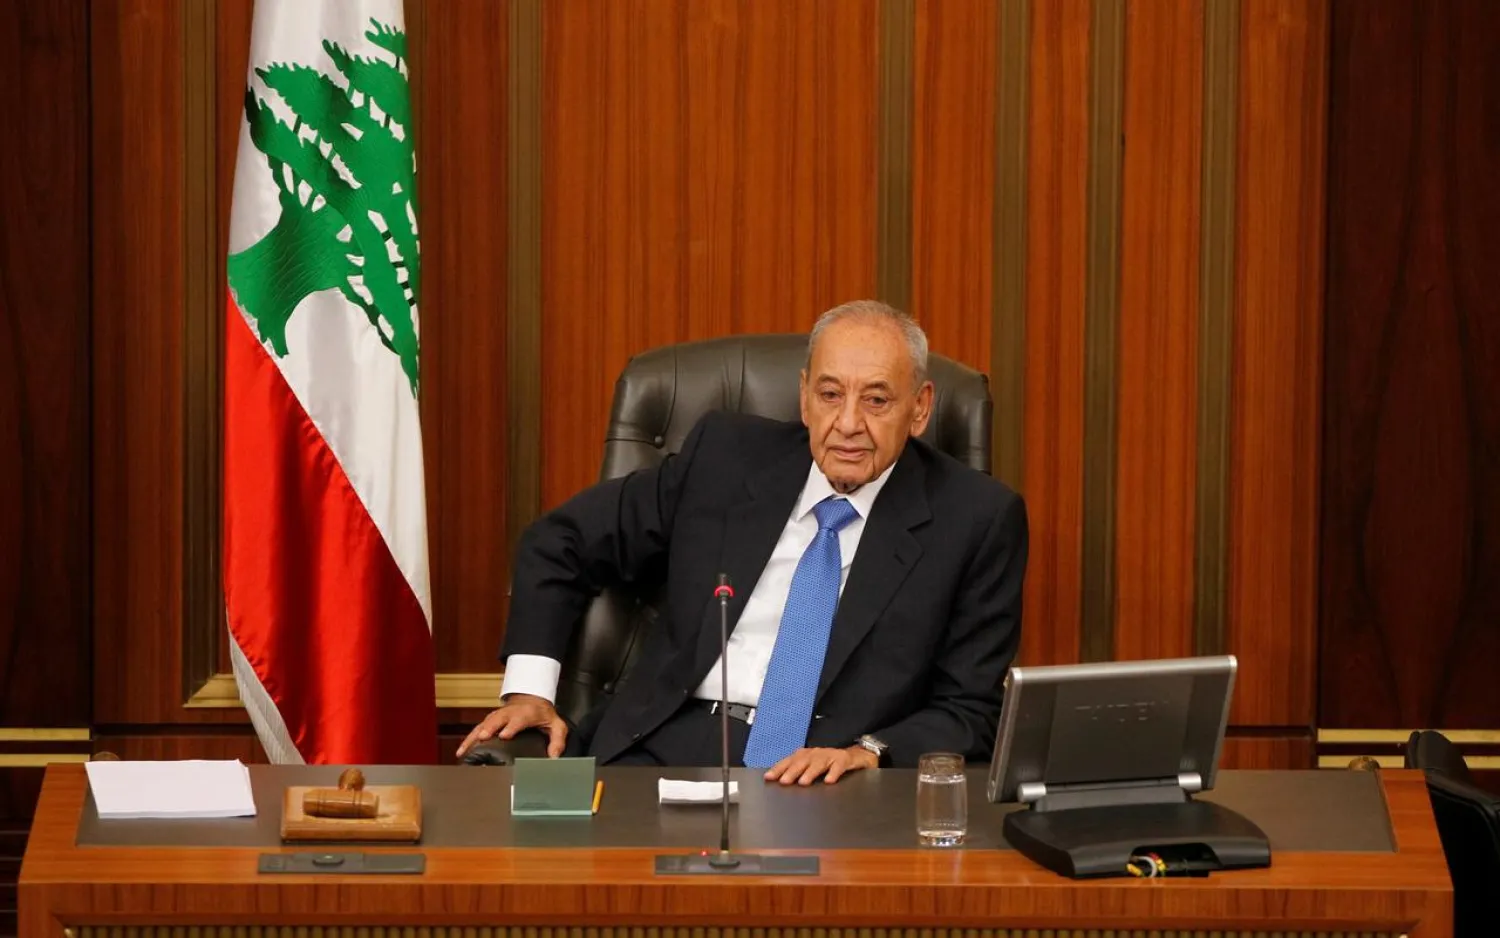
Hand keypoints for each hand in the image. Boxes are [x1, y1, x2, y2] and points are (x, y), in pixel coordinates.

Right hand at [455, 694, 568, 757]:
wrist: (531, 699)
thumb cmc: (543, 714)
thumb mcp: (557, 725)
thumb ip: (557, 741)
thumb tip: (554, 757)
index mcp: (527, 714)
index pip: (519, 719)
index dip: (512, 726)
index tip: (505, 735)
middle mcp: (510, 713)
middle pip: (498, 719)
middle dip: (489, 728)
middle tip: (482, 738)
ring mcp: (498, 716)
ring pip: (484, 724)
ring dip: (474, 736)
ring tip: (464, 750)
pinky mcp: (490, 720)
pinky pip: (477, 729)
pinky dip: (469, 739)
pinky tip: (461, 751)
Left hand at [762, 745, 877, 785]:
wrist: (858, 755)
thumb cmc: (831, 764)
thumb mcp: (814, 768)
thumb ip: (799, 773)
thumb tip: (780, 783)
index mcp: (807, 756)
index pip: (789, 761)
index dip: (778, 768)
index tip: (768, 778)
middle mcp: (817, 754)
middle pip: (802, 761)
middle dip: (792, 771)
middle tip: (784, 781)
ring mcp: (831, 756)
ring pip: (819, 763)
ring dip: (810, 772)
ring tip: (803, 782)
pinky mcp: (846, 760)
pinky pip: (839, 766)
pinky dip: (834, 772)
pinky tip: (829, 781)